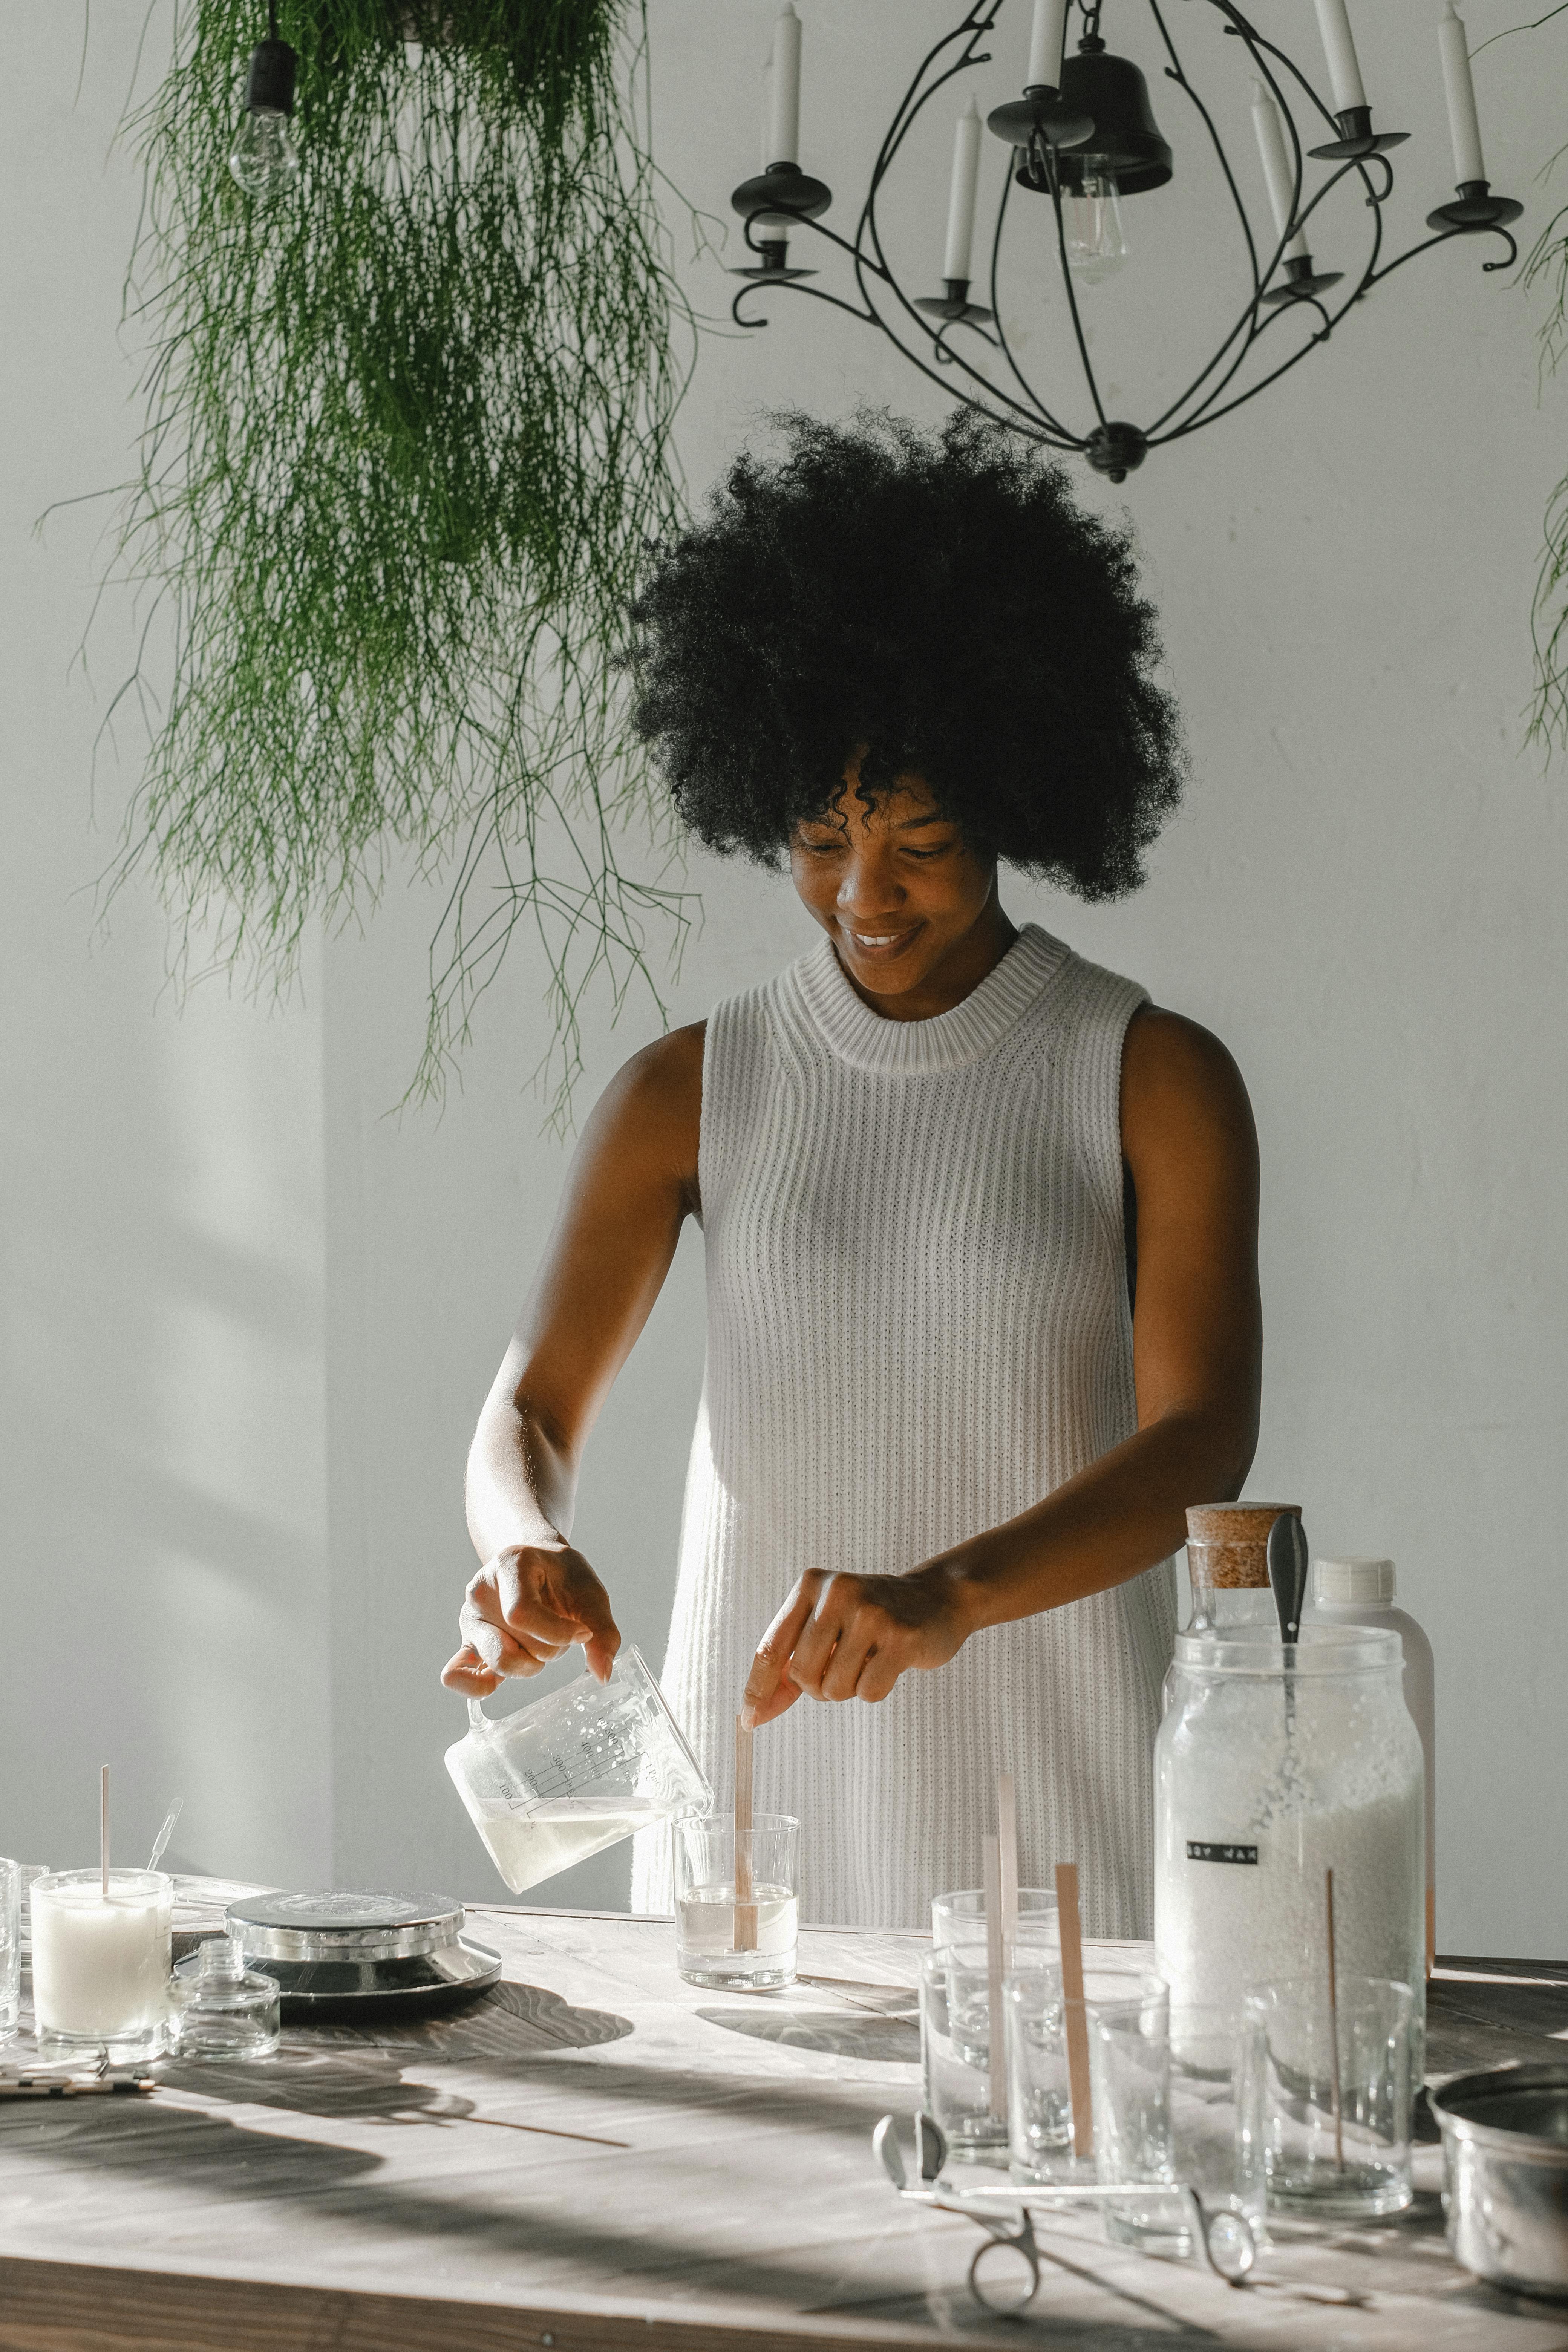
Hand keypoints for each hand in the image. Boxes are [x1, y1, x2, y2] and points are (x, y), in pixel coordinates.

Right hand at [441, 1543, 620, 1693]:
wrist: (542, 1566)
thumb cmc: (565, 1579)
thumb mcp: (591, 1595)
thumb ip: (603, 1632)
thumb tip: (602, 1675)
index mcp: (509, 1565)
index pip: (521, 1614)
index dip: (558, 1633)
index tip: (583, 1632)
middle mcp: (480, 1591)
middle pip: (511, 1647)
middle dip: (548, 1650)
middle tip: (557, 1630)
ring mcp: (471, 1619)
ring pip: (499, 1663)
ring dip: (531, 1663)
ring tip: (538, 1640)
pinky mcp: (468, 1643)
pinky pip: (455, 1674)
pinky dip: (474, 1687)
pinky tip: (493, 1685)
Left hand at [741, 1565, 968, 1728]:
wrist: (936, 1598)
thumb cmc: (871, 1620)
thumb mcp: (825, 1626)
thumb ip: (789, 1664)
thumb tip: (754, 1714)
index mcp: (810, 1586)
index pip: (770, 1648)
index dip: (757, 1689)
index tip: (749, 1721)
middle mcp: (837, 1592)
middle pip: (801, 1674)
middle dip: (818, 1686)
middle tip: (842, 1668)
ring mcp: (871, 1613)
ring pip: (834, 1687)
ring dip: (848, 1688)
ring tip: (867, 1660)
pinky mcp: (901, 1637)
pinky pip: (868, 1692)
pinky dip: (875, 1690)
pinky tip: (889, 1664)